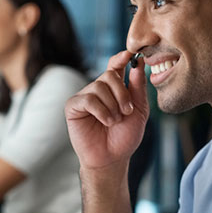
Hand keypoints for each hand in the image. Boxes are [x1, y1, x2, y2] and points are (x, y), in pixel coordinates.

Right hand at [65, 51, 148, 170]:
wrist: (112, 158)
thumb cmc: (125, 136)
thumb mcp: (139, 110)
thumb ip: (138, 87)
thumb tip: (138, 62)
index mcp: (114, 88)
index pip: (115, 65)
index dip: (121, 57)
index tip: (130, 54)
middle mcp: (98, 89)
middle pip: (110, 74)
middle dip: (122, 93)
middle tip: (127, 111)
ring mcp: (84, 96)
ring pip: (99, 86)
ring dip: (112, 106)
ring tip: (114, 121)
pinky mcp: (73, 106)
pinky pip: (88, 99)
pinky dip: (101, 111)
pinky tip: (105, 122)